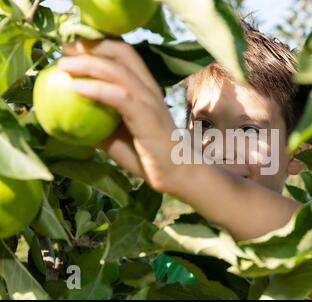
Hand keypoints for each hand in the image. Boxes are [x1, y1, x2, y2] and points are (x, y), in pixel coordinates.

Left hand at [59, 39, 178, 192]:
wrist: (176, 174)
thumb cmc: (147, 158)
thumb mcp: (115, 139)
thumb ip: (97, 127)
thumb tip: (67, 122)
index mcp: (144, 89)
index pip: (124, 55)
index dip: (97, 46)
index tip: (71, 48)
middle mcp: (149, 88)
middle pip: (122, 52)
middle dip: (92, 45)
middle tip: (66, 48)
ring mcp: (149, 100)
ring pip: (119, 70)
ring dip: (89, 63)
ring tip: (63, 65)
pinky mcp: (147, 115)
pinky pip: (119, 96)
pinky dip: (96, 88)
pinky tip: (76, 88)